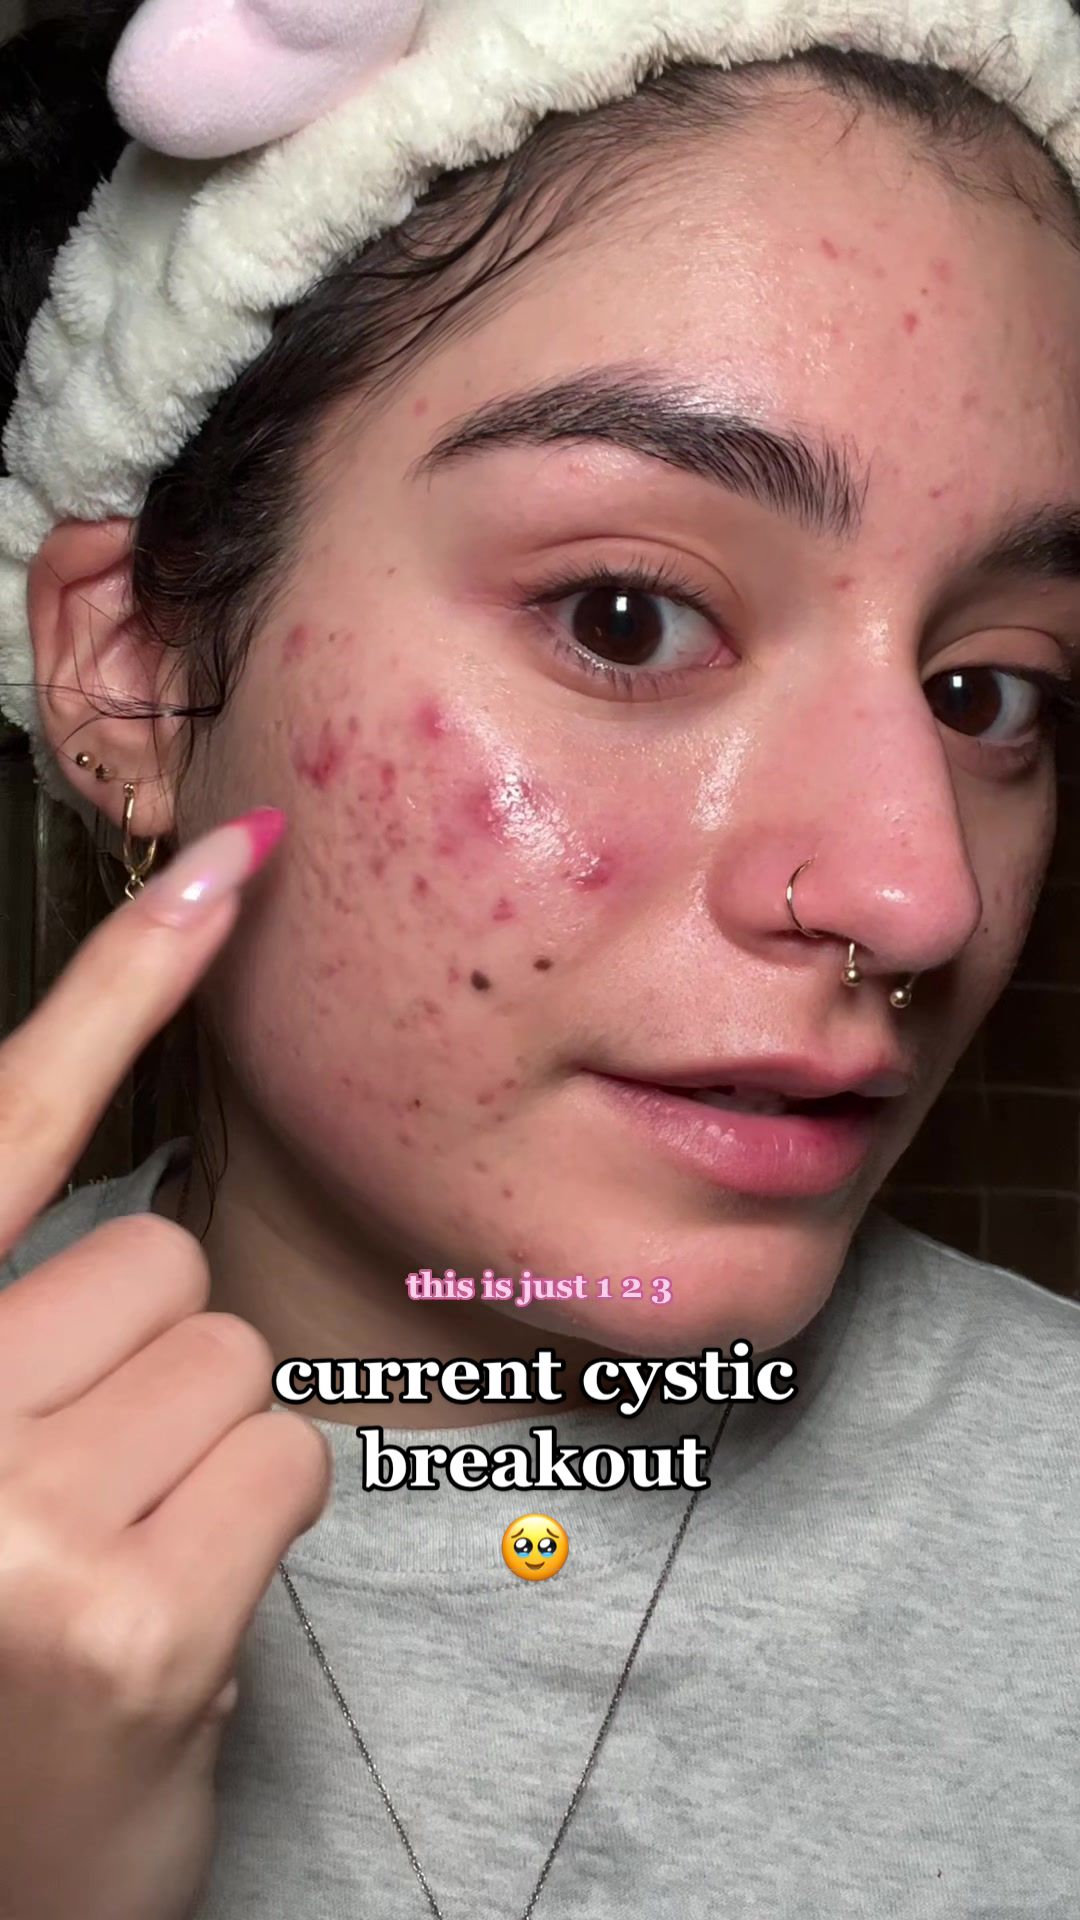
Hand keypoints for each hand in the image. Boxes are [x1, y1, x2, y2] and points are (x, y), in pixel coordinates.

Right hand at [0, 809, 331, 1919]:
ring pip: (230, 1348)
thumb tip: (145, 1225)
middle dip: (145, 1359)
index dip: (117, 978)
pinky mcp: (130, 1616)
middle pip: (155, 1256)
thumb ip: (23, 1326)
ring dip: (199, 1444)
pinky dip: (253, 1517)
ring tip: (117, 1554)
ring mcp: (14, 1526)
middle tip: (81, 1494)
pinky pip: (285, 1450)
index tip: (233, 860)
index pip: (4, 1129)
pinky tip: (172, 1610)